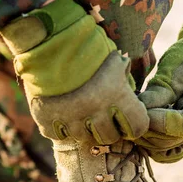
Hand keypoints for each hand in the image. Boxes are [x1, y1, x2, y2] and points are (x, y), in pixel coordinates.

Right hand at [0, 0, 147, 143]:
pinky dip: (63, 128)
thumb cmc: (87, 49)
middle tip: (104, 116)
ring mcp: (70, 120)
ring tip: (83, 114)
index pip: (138, 128)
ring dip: (86, 129)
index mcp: (115, 97)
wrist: (45, 42)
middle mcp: (94, 112)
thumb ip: (124, 79)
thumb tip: (132, 88)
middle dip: (110, 128)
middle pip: (110, 137)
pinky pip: (61, 135)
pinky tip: (64, 114)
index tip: (128, 118)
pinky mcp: (49, 122)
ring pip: (86, 139)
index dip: (135, 124)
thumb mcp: (114, 61)